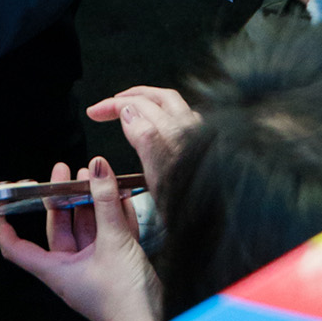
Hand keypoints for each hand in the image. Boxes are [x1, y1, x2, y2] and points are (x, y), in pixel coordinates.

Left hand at [0, 159, 159, 320]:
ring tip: (94, 175)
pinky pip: (108, 236)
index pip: (17, 248)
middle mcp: (71, 269)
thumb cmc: (126, 302)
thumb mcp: (115, 243)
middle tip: (66, 171)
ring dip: (90, 202)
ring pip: (86, 228)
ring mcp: (93, 267)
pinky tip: (118, 196)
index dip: (3, 227)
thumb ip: (105, 203)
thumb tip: (96, 169)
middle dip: (62, 197)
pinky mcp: (114, 267)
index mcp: (58, 271)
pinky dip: (112, 216)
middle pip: (58, 228)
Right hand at [85, 85, 197, 200]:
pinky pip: (184, 113)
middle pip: (155, 98)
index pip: (138, 108)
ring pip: (171, 101)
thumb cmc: (197, 211)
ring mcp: (201, 133)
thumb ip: (146, 141)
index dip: (112, 108)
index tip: (96, 113)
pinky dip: (164, 109)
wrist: (225, 223)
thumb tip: (129, 113)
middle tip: (106, 105)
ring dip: (147, 97)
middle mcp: (191, 130)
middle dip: (127, 97)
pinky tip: (159, 120)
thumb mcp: (161, 183)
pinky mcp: (207, 142)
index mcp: (175, 138)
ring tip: (130, 103)